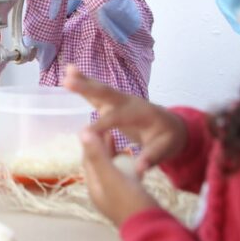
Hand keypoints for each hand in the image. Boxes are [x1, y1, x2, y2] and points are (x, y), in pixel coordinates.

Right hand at [63, 65, 187, 174]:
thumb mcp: (165, 150)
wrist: (172, 126)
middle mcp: (128, 102)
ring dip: (83, 80)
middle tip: (67, 81)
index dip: (100, 126)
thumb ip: (152, 157)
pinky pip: (96, 92)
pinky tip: (69, 72)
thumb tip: (139, 170)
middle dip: (87, 88)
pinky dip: (83, 82)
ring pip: (99, 89)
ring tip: (67, 70)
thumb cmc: (168, 139)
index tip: (84, 134)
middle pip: (106, 94)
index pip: (116, 119)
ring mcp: (120, 100)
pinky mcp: (112, 102)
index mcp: (140, 114)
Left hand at [79, 127, 157, 226]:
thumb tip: (82, 133)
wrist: (154, 229)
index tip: (96, 126)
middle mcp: (102, 193)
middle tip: (110, 130)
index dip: (91, 143)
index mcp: (94, 187)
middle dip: (103, 148)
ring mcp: (117, 198)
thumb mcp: (112, 176)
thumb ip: (98, 155)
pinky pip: (125, 178)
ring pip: (112, 171)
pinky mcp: (131, 200)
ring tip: (122, 142)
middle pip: (99, 165)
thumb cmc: (131, 202)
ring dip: (114, 156)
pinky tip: (135, 161)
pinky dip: (126, 167)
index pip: (88, 160)